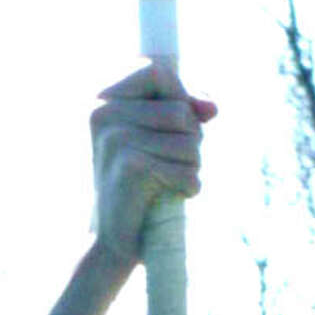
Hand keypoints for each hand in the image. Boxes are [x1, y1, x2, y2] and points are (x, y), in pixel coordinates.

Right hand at [90, 66, 216, 268]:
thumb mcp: (157, 140)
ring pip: (189, 138)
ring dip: (192, 165)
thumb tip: (212, 108)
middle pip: (180, 109)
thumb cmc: (137, 188)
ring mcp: (115, 138)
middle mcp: (103, 113)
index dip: (183, 93)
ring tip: (171, 182)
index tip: (192, 120)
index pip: (157, 70)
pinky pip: (187, 168)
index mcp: (102, 100)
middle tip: (175, 164)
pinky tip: (172, 198)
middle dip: (192, 138)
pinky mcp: (131, 165)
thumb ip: (183, 113)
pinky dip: (190, 187)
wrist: (110, 243)